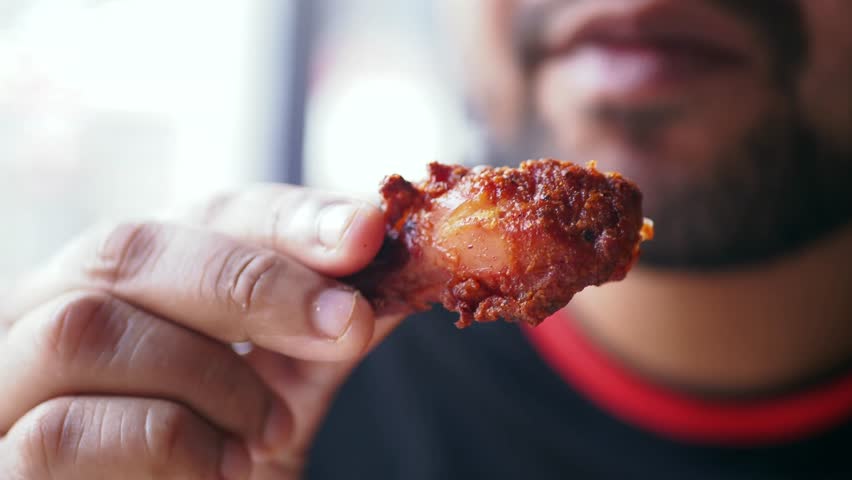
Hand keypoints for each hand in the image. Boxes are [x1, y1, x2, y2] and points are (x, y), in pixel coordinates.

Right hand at [0, 185, 402, 478]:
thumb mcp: (285, 387)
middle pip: (129, 247)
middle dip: (251, 283)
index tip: (366, 232)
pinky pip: (60, 430)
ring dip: (208, 377)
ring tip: (269, 429)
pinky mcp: (5, 458)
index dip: (287, 218)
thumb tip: (397, 278)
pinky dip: (166, 442)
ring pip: (87, 327)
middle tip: (343, 323)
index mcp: (134, 278)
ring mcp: (12, 380)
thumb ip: (325, 331)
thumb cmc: (222, 461)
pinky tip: (222, 469)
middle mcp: (54, 307)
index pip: (204, 212)